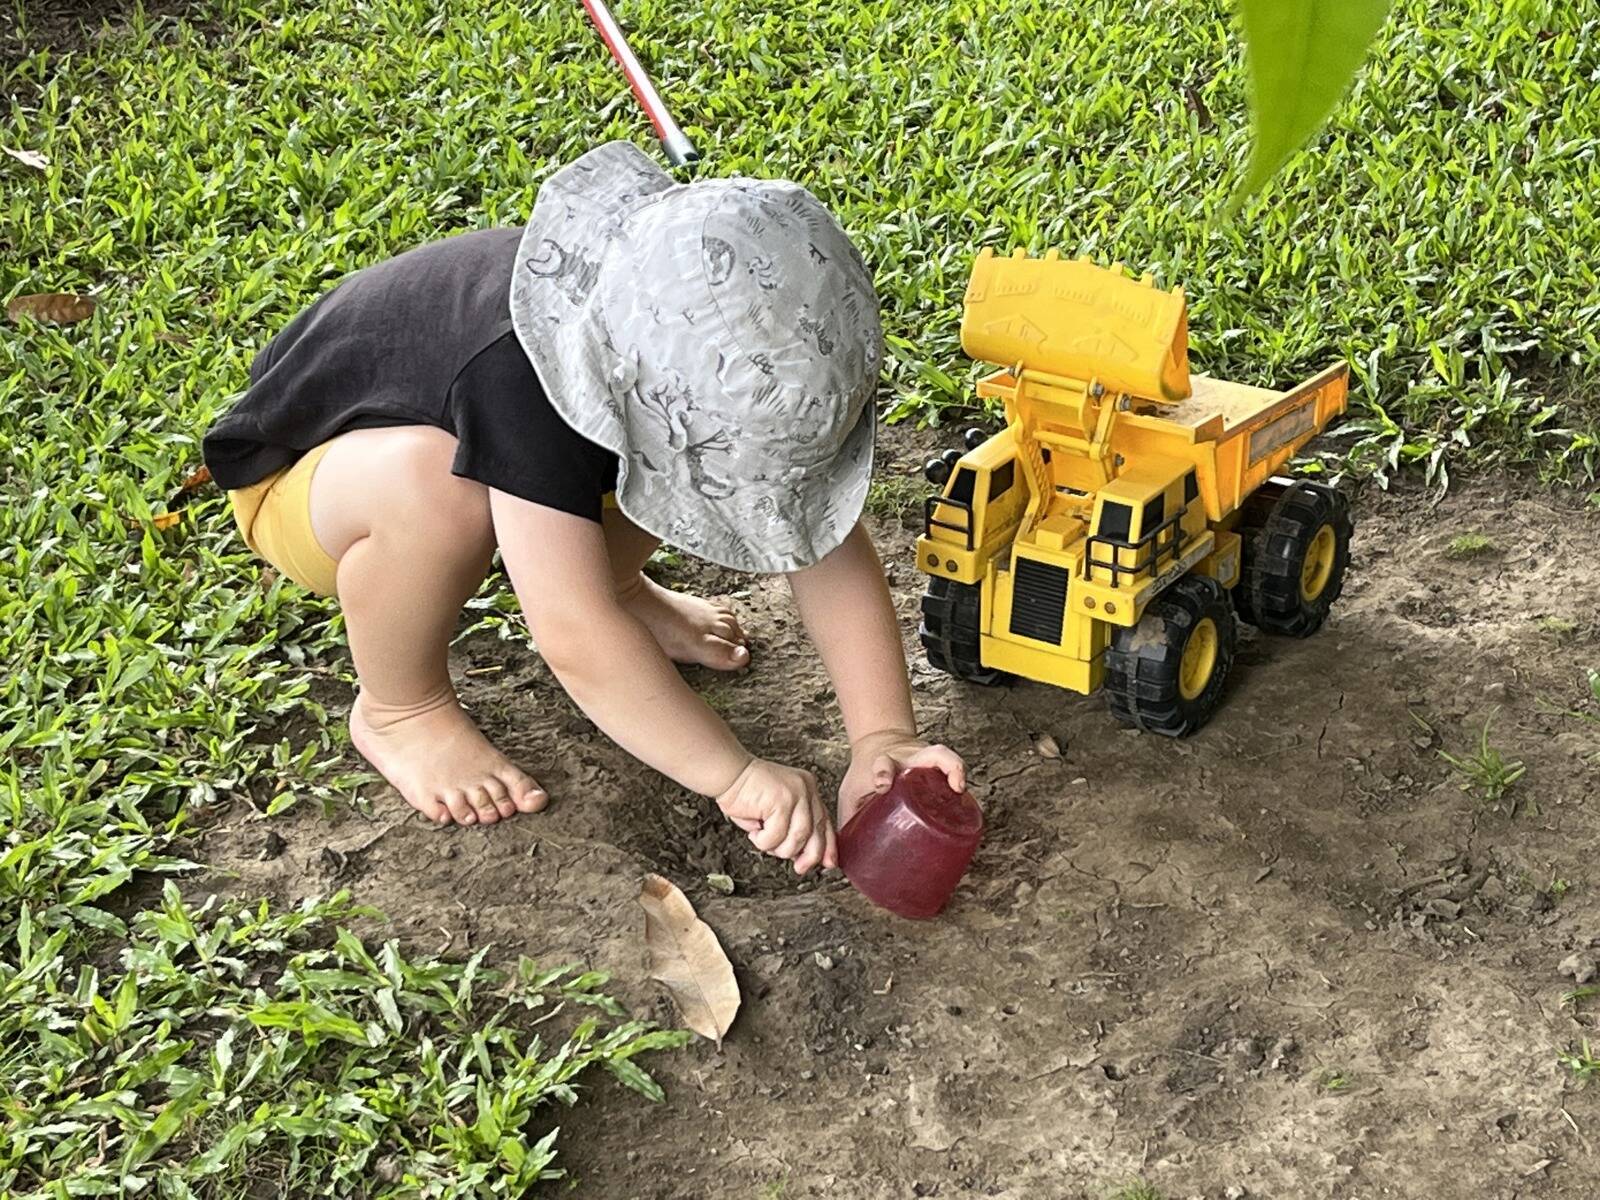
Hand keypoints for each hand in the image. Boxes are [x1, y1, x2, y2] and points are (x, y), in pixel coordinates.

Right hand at [715, 758, 835, 874]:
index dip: (828, 845)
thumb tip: (802, 856)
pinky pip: (776, 836)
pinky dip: (763, 841)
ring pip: (798, 838)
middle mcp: (805, 789)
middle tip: (798, 867)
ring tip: (763, 837)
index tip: (827, 863)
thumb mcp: (776, 811)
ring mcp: (795, 794)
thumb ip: (791, 828)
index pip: (825, 822)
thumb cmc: (746, 793)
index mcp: (807, 789)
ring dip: (778, 847)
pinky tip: (754, 831)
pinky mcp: (781, 800)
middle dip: (808, 856)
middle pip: (817, 832)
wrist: (728, 774)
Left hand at [838, 730, 966, 828]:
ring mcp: (923, 758)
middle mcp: (907, 759)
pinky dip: (959, 775)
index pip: (883, 764)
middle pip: (925, 753)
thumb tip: (841, 859)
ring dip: (954, 768)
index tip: (882, 785)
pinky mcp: (935, 763)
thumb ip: (848, 822)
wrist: (877, 743)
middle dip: (936, 763)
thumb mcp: (851, 794)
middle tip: (940, 781)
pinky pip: (952, 765)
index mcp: (883, 764)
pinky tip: (962, 792)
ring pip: (942, 755)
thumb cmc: (863, 775)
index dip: (883, 773)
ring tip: (959, 788)